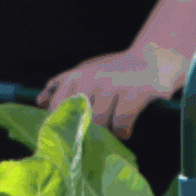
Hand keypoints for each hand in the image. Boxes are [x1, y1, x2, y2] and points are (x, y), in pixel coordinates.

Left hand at [39, 45, 187, 139]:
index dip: (61, 126)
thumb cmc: (119, 70)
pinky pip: (120, 125)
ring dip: (107, 131)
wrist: (156, 59)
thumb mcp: (88, 71)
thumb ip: (63, 86)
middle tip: (96, 132)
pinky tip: (127, 127)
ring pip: (98, 124)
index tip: (68, 136)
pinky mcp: (133, 94)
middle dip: (86, 131)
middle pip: (77, 120)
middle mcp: (91, 79)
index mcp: (76, 76)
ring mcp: (112, 86)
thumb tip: (39, 102)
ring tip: (114, 125)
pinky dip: (124, 131)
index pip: (56, 108)